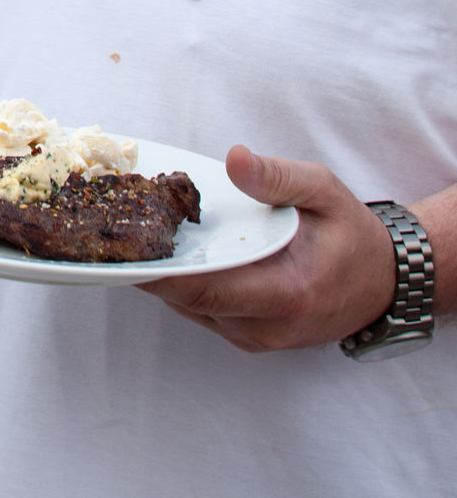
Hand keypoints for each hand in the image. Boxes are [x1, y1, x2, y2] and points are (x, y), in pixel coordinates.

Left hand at [139, 145, 393, 351]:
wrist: (383, 280)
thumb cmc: (350, 232)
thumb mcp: (323, 191)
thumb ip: (278, 177)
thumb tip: (235, 159)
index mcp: (289, 292)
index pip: (205, 289)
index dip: (158, 270)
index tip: (125, 242)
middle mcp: (270, 325)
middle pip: (188, 301)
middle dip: (149, 268)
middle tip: (115, 233)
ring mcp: (258, 337)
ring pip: (190, 309)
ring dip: (162, 278)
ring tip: (134, 239)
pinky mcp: (250, 338)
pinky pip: (203, 313)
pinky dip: (183, 287)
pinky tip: (169, 257)